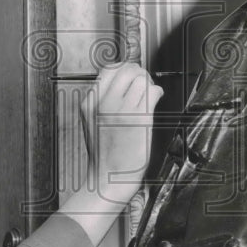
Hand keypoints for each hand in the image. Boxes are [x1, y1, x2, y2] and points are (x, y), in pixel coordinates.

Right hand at [80, 62, 162, 205]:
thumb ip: (101, 100)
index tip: (130, 76)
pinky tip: (154, 101)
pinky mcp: (139, 120)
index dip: (123, 69)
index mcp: (90, 103)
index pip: (108, 70)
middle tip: (143, 84)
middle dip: (139, 73)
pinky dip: (157, 93)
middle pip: (126, 70)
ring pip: (141, 79)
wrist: (109, 178)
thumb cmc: (105, 152)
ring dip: (149, 84)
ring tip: (148, 95)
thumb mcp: (92, 121)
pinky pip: (153, 93)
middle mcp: (104, 104)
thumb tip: (120, 80)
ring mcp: (122, 111)